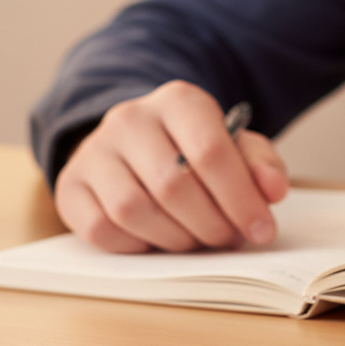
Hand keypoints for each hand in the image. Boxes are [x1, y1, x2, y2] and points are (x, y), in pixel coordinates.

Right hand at [55, 81, 289, 252]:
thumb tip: (273, 190)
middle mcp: (131, 118)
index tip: (262, 229)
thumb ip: (260, 164)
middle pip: (174, 185)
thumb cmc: (191, 147)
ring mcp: (95, 150)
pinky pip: (101, 230)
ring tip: (197, 239)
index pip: (211, 151)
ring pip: (135, 210)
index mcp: (178, 100)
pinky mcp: (71, 184)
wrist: (135, 142)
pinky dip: (136, 245)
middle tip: (229, 238)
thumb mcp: (233, 145)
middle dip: (211, 223)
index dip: (240, 198)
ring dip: (175, 238)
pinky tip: (158, 238)